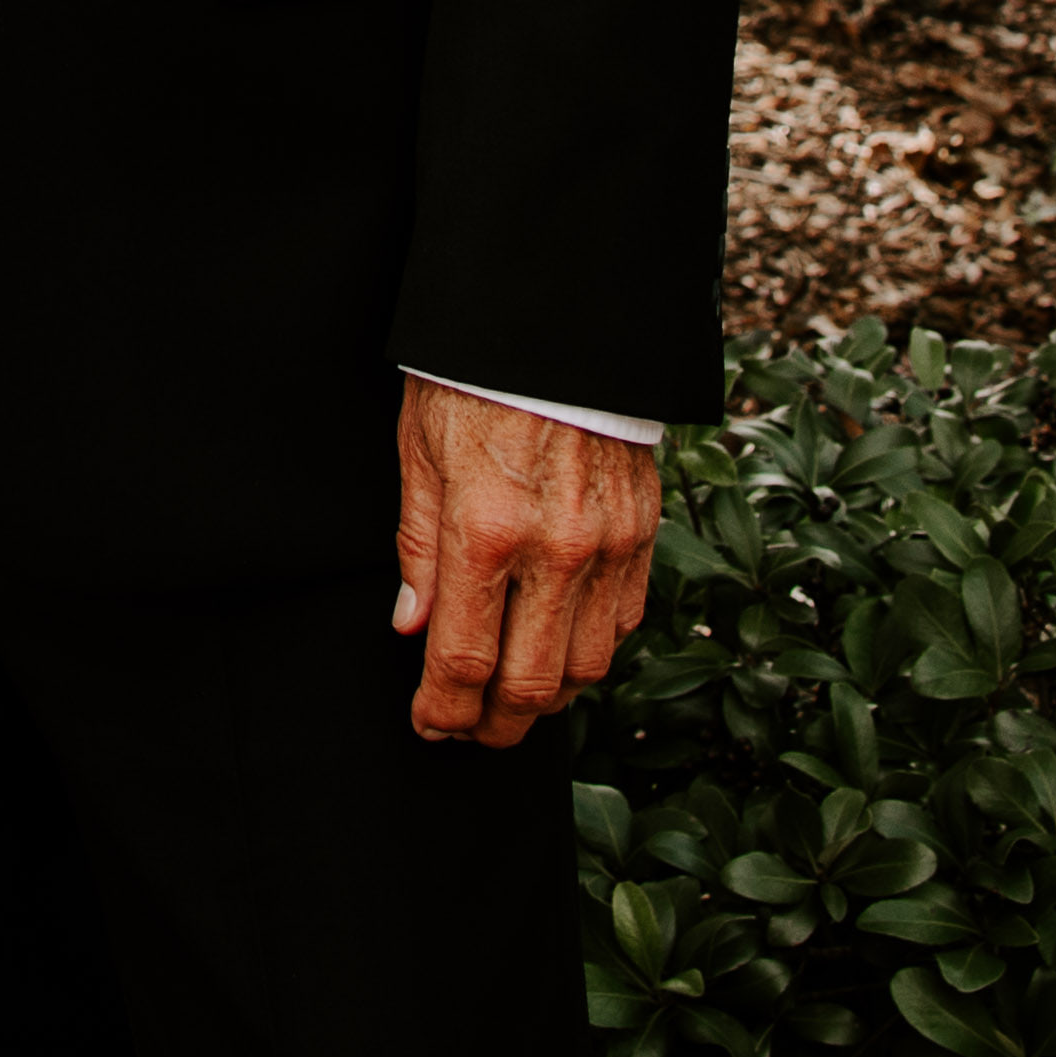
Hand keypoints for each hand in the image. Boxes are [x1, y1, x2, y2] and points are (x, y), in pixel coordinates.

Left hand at [389, 378, 654, 745]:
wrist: (557, 324)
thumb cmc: (473, 380)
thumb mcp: (418, 452)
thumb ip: (418, 548)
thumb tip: (411, 626)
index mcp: (486, 531)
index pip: (464, 660)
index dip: (443, 709)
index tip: (428, 724)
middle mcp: (556, 550)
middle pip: (533, 686)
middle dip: (495, 726)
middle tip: (469, 732)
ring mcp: (609, 547)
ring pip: (587, 668)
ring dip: (548, 700)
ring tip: (511, 700)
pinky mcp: (644, 534)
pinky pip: (624, 623)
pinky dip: (592, 654)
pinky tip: (560, 651)